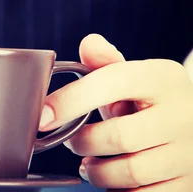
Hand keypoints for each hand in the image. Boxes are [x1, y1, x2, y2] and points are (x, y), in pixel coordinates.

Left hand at [39, 34, 192, 190]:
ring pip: (129, 173)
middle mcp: (181, 114)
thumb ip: (105, 63)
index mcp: (162, 78)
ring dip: (98, 173)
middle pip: (117, 137)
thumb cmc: (150, 101)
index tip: (43, 117)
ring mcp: (188, 153)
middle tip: (71, 141)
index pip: (110, 84)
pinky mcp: (188, 184)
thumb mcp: (132, 77)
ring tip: (89, 163)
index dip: (70, 101)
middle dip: (82, 142)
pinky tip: (114, 181)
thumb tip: (89, 44)